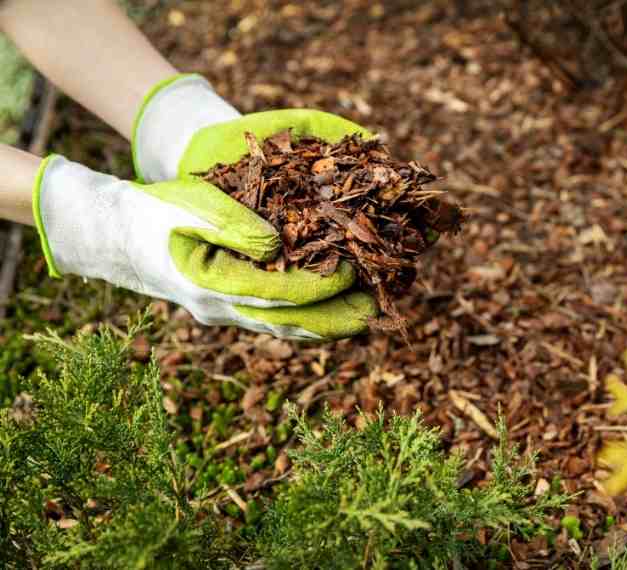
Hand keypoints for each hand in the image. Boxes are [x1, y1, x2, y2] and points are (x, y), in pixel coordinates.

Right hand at [33, 156, 374, 339]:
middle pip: (288, 322)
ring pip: (283, 327)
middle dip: (334, 318)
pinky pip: (274, 321)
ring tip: (365, 315)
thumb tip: (276, 246)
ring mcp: (224, 314)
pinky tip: (332, 311)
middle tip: (375, 312)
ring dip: (325, 324)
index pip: (279, 292)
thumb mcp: (191, 206)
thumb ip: (233, 225)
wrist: (121, 235)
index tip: (352, 270)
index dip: (320, 284)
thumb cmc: (157, 211)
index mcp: (211, 282)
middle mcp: (220, 308)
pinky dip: (306, 319)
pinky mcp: (229, 310)